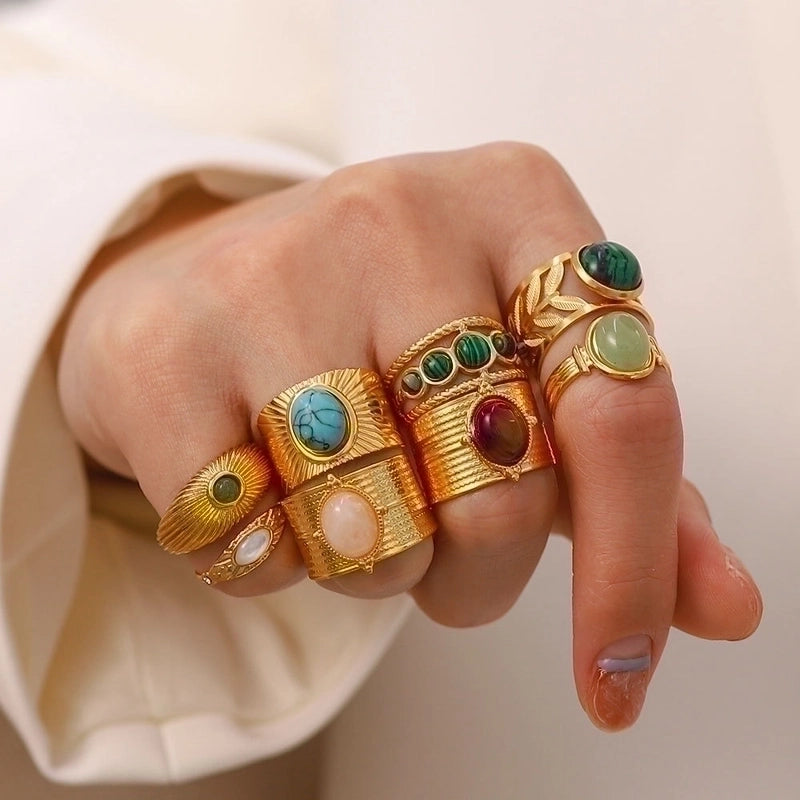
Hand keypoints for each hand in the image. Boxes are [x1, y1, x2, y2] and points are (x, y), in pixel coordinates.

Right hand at [57, 143, 761, 729]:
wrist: (202, 275)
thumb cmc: (383, 327)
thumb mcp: (519, 371)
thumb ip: (626, 484)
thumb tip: (727, 609)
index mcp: (518, 202)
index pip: (622, 411)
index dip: (635, 570)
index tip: (617, 682)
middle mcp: (396, 214)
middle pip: (500, 498)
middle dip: (480, 576)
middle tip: (445, 547)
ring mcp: (268, 272)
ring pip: (374, 536)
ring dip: (380, 570)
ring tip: (354, 508)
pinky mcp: (161, 348)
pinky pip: (252, 542)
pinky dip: (272, 559)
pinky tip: (262, 491)